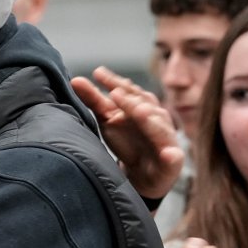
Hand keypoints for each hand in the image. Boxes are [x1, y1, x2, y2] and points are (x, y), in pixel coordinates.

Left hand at [71, 66, 183, 199]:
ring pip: (160, 129)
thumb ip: (94, 99)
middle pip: (145, 106)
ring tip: (140, 112)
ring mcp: (166, 140)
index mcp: (142, 106)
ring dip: (151, 121)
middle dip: (131, 101)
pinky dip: (171, 156)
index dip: (114, 83)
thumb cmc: (126, 140)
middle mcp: (157, 119)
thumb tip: (75, 80)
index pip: (129, 91)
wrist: (143, 173)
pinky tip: (168, 154)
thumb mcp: (107, 119)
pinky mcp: (171, 162)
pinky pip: (172, 158)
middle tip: (115, 93)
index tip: (98, 74)